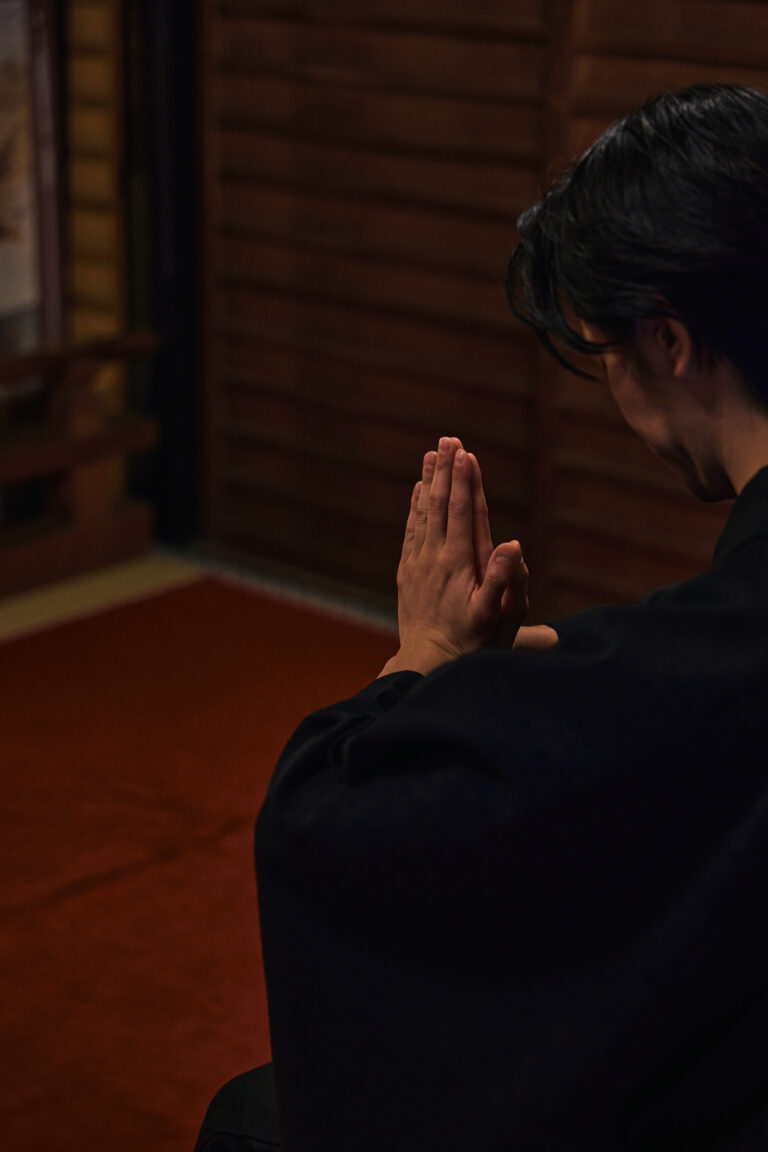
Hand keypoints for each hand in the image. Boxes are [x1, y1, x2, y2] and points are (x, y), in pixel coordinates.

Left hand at [378, 437, 528, 676]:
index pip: (462, 512)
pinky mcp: (408, 572)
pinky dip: (414, 507)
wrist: (426, 661)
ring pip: (423, 512)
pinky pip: (411, 531)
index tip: (466, 453)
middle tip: (448, 439)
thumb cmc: (468, 641)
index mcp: (458, 562)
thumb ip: (503, 579)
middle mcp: (435, 556)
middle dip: (445, 470)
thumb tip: (514, 544)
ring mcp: (418, 563)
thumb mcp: (492, 615)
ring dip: (428, 481)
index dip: (465, 482)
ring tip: (432, 453)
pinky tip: (417, 490)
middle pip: (440, 504)